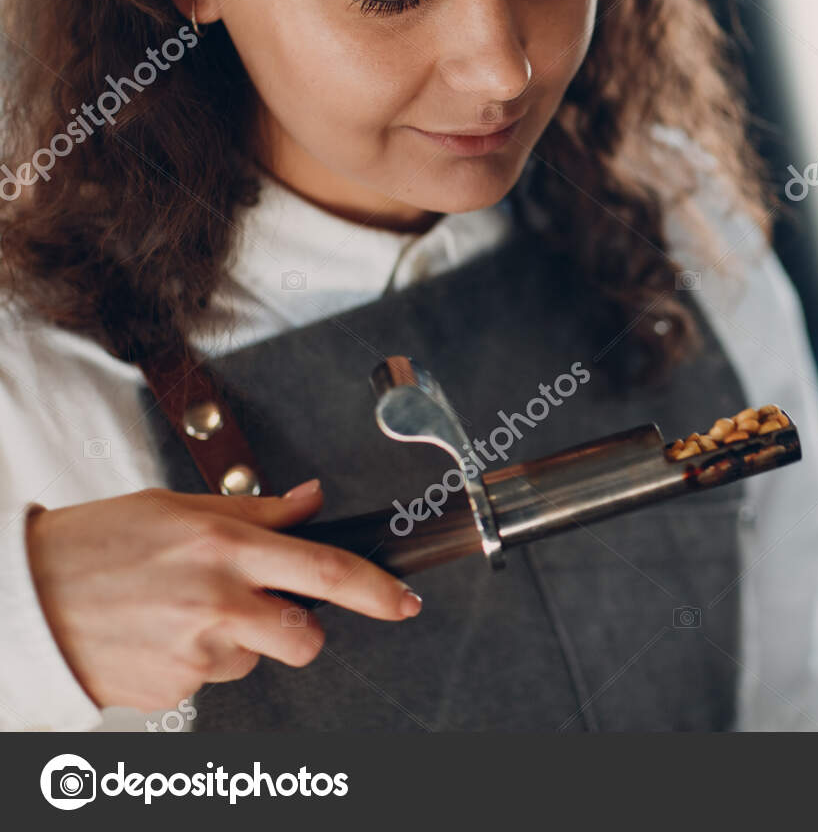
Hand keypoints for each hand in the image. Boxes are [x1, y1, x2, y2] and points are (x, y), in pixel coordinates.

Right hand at [24, 479, 420, 711]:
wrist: (20, 601)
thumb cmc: (94, 545)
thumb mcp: (176, 509)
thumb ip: (255, 512)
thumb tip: (312, 500)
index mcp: (225, 549)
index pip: (326, 571)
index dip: (377, 591)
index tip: (406, 602)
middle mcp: (217, 603)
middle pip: (304, 637)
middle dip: (302, 631)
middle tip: (268, 612)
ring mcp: (194, 653)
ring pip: (253, 660)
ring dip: (235, 643)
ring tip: (181, 613)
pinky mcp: (172, 690)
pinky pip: (208, 679)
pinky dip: (193, 661)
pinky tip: (157, 635)